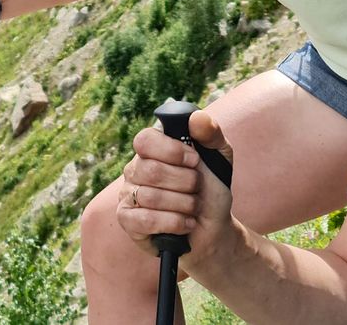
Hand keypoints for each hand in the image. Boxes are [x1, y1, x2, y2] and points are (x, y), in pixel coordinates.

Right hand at [117, 109, 235, 256]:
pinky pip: (145, 219)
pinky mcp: (127, 220)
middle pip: (151, 170)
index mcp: (152, 148)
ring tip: (193, 208)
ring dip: (184, 205)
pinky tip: (186, 223)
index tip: (195, 160)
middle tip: (197, 188)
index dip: (172, 151)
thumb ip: (211, 133)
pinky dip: (174, 222)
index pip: (145, 139)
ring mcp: (128, 194)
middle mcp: (135, 168)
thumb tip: (196, 118)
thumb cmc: (212, 189)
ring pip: (151, 197)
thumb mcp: (219, 157)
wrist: (214, 228)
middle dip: (185, 182)